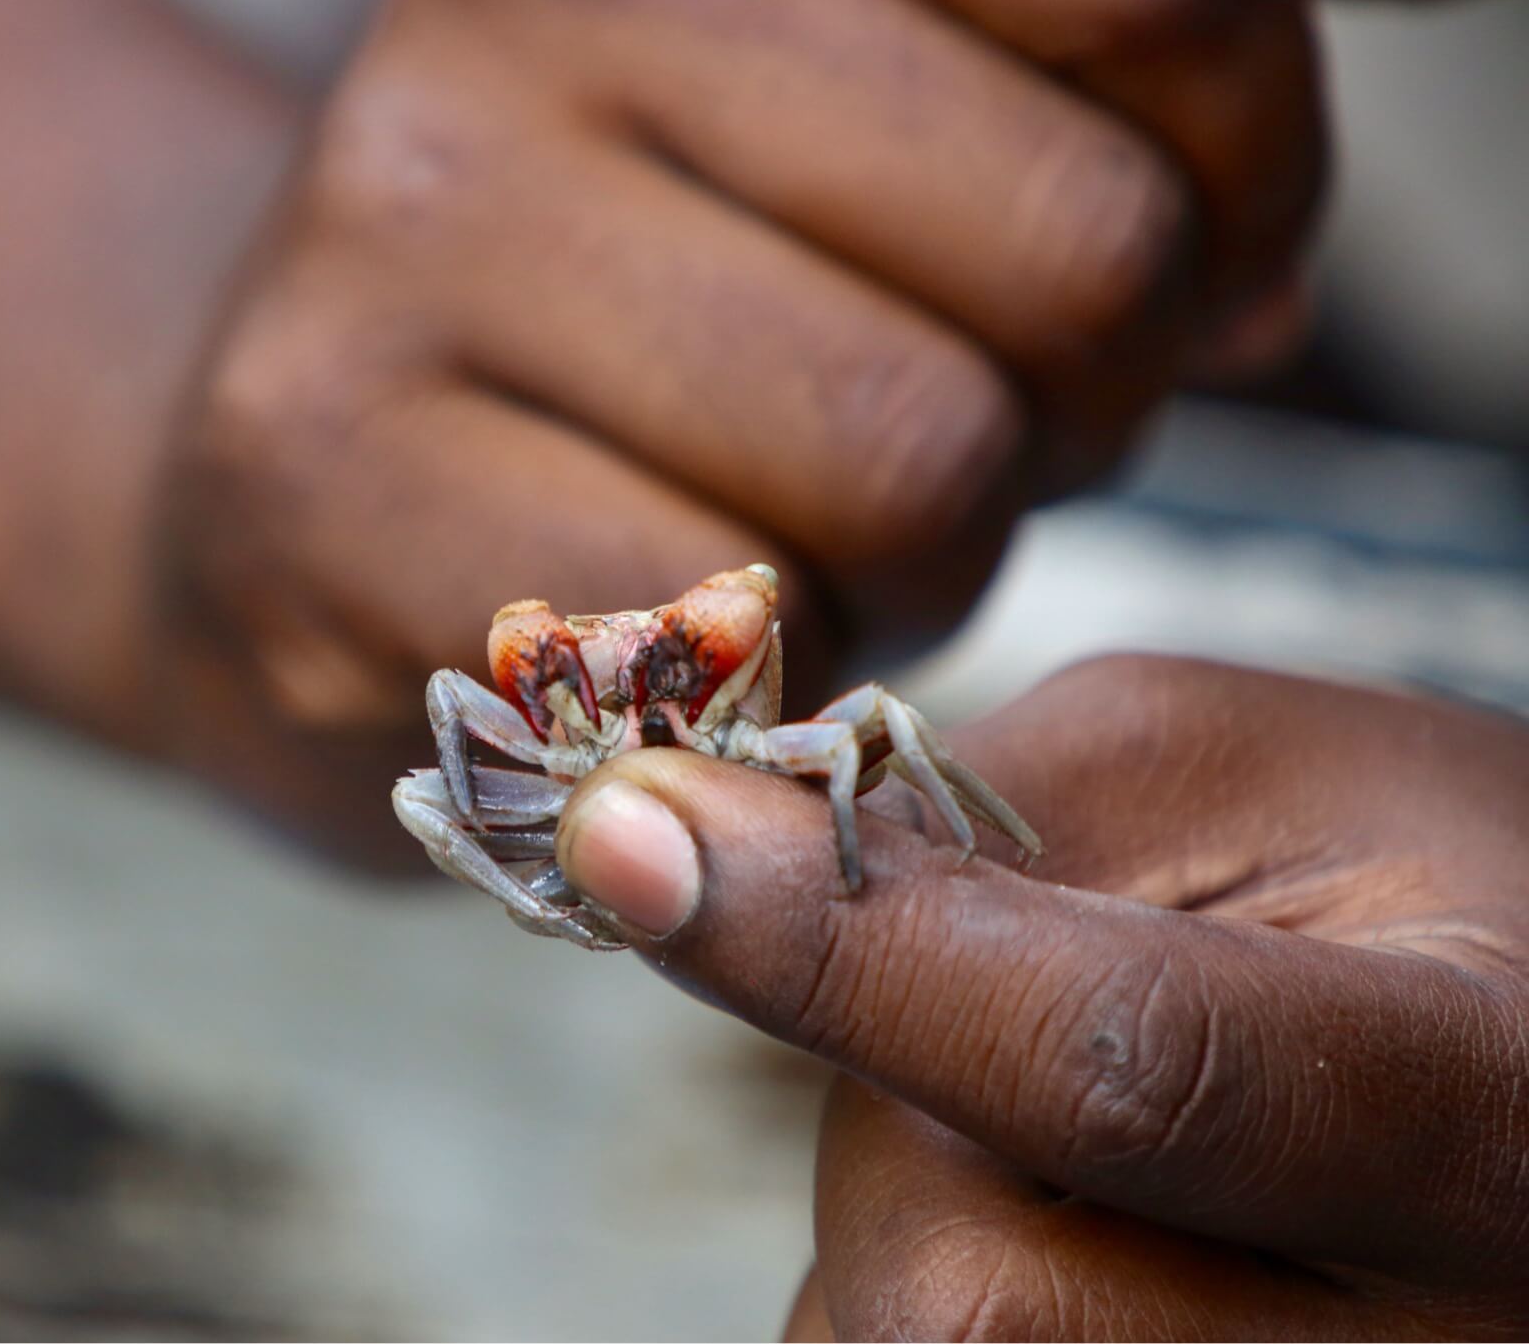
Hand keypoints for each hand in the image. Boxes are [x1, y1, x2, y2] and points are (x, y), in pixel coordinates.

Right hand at [159, 0, 1328, 851]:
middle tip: (956, 447)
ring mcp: (407, 230)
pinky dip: (753, 684)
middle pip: (1074, 252)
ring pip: (914, 460)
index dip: (1243, 178)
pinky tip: (679, 650)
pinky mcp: (324, 472)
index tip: (1190, 273)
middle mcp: (543, 8)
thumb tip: (1268, 285)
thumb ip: (1081, 135)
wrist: (278, 493)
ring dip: (921, 566)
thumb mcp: (860, 170)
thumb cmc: (632, 340)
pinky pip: (717, 631)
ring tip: (804, 548)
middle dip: (1076, 414)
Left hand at [553, 656, 1528, 1337]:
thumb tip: (695, 862)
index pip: (1109, 1065)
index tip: (626, 834)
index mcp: (1482, 1102)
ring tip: (1071, 1148)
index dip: (838, 951)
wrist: (1527, 1059)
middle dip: (885, 1130)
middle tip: (986, 1027)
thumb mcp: (1239, 773)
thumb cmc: (1413, 890)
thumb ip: (982, 813)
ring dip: (905, 1219)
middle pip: (955, 1289)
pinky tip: (1066, 1235)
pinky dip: (926, 1291)